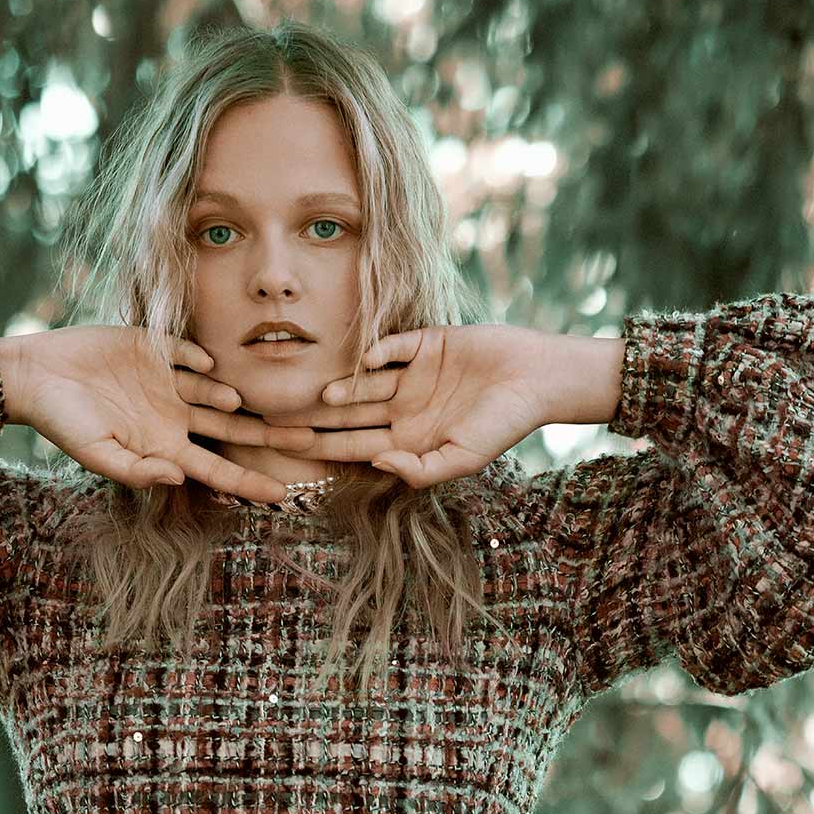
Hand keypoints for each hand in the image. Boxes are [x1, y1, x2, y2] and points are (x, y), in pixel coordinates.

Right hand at [5, 326, 313, 501]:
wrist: (36, 375)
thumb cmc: (62, 422)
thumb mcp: (95, 454)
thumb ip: (135, 471)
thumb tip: (175, 478)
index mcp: (164, 447)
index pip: (217, 468)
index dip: (249, 482)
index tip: (283, 494)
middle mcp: (175, 416)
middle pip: (234, 430)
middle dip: (270, 435)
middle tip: (311, 440)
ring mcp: (169, 383)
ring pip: (217, 392)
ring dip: (230, 397)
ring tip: (236, 402)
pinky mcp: (157, 349)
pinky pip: (189, 354)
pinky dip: (201, 359)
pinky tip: (208, 365)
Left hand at [261, 325, 571, 488]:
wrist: (538, 378)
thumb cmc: (504, 425)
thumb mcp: (463, 459)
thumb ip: (420, 469)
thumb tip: (376, 464)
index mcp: (406, 440)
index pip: (351, 445)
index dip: (319, 448)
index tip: (285, 449)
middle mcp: (401, 409)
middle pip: (347, 416)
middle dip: (313, 419)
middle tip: (276, 421)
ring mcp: (410, 376)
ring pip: (363, 383)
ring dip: (342, 390)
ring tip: (322, 396)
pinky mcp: (423, 343)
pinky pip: (391, 346)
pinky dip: (377, 352)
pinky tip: (366, 362)